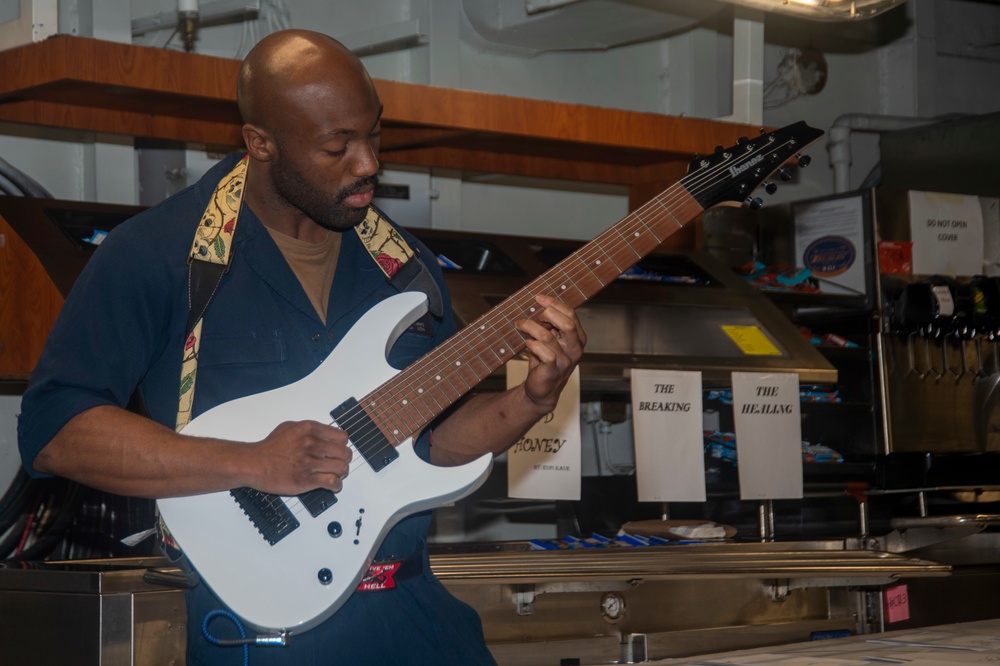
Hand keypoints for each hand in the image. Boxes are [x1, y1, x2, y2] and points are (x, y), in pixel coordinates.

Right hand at [250, 420, 352, 494]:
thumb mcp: (289, 427)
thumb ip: (309, 429)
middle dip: (343, 460)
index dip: (342, 445)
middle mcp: (311, 444)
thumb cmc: (269, 448)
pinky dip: (336, 485)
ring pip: (341, 468)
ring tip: (336, 475)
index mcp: (309, 429)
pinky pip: (332, 482)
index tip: (338, 451)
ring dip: (341, 474)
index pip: (342, 437)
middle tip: (338, 464)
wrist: (253, 464)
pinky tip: (332, 485)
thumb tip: (325, 433)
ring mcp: (309, 462)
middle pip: (345, 453)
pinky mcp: (306, 479)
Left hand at [515, 294, 587, 413]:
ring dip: (531, 327)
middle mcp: (575, 349)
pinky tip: (527, 342)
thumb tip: (538, 304)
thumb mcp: (552, 340)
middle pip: (567, 323)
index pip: (571, 314)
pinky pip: (544, 353)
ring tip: (520, 324)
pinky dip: (533, 344)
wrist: (542, 389)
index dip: (554, 303)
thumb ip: (550, 325)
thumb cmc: (546, 362)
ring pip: (548, 336)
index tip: (539, 297)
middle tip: (533, 311)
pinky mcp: (554, 371)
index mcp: (578, 338)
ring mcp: (566, 361)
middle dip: (548, 313)